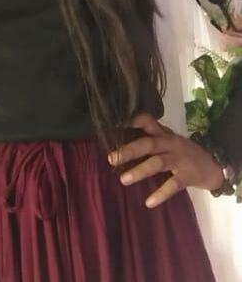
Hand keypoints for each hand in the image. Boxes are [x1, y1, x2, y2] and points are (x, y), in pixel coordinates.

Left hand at [107, 112, 224, 208]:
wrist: (212, 165)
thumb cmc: (182, 152)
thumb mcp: (167, 141)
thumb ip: (149, 139)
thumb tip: (120, 143)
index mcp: (163, 134)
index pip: (148, 121)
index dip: (133, 121)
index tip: (115, 125)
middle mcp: (170, 144)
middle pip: (148, 144)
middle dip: (129, 151)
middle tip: (111, 158)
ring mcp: (179, 159)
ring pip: (157, 163)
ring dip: (139, 171)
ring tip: (123, 179)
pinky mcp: (187, 176)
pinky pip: (172, 185)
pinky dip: (160, 194)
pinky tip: (149, 202)